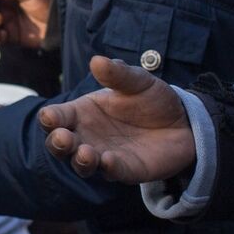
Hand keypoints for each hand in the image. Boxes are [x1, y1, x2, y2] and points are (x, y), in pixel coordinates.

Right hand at [36, 55, 194, 182]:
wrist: (184, 121)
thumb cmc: (151, 98)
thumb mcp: (137, 80)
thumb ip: (117, 73)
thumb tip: (96, 61)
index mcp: (82, 112)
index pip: (56, 117)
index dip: (49, 118)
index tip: (50, 117)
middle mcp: (87, 136)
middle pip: (61, 145)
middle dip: (57, 143)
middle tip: (62, 137)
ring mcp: (104, 155)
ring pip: (82, 165)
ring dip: (80, 160)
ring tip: (85, 153)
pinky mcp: (126, 170)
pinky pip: (112, 173)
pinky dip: (108, 168)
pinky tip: (108, 160)